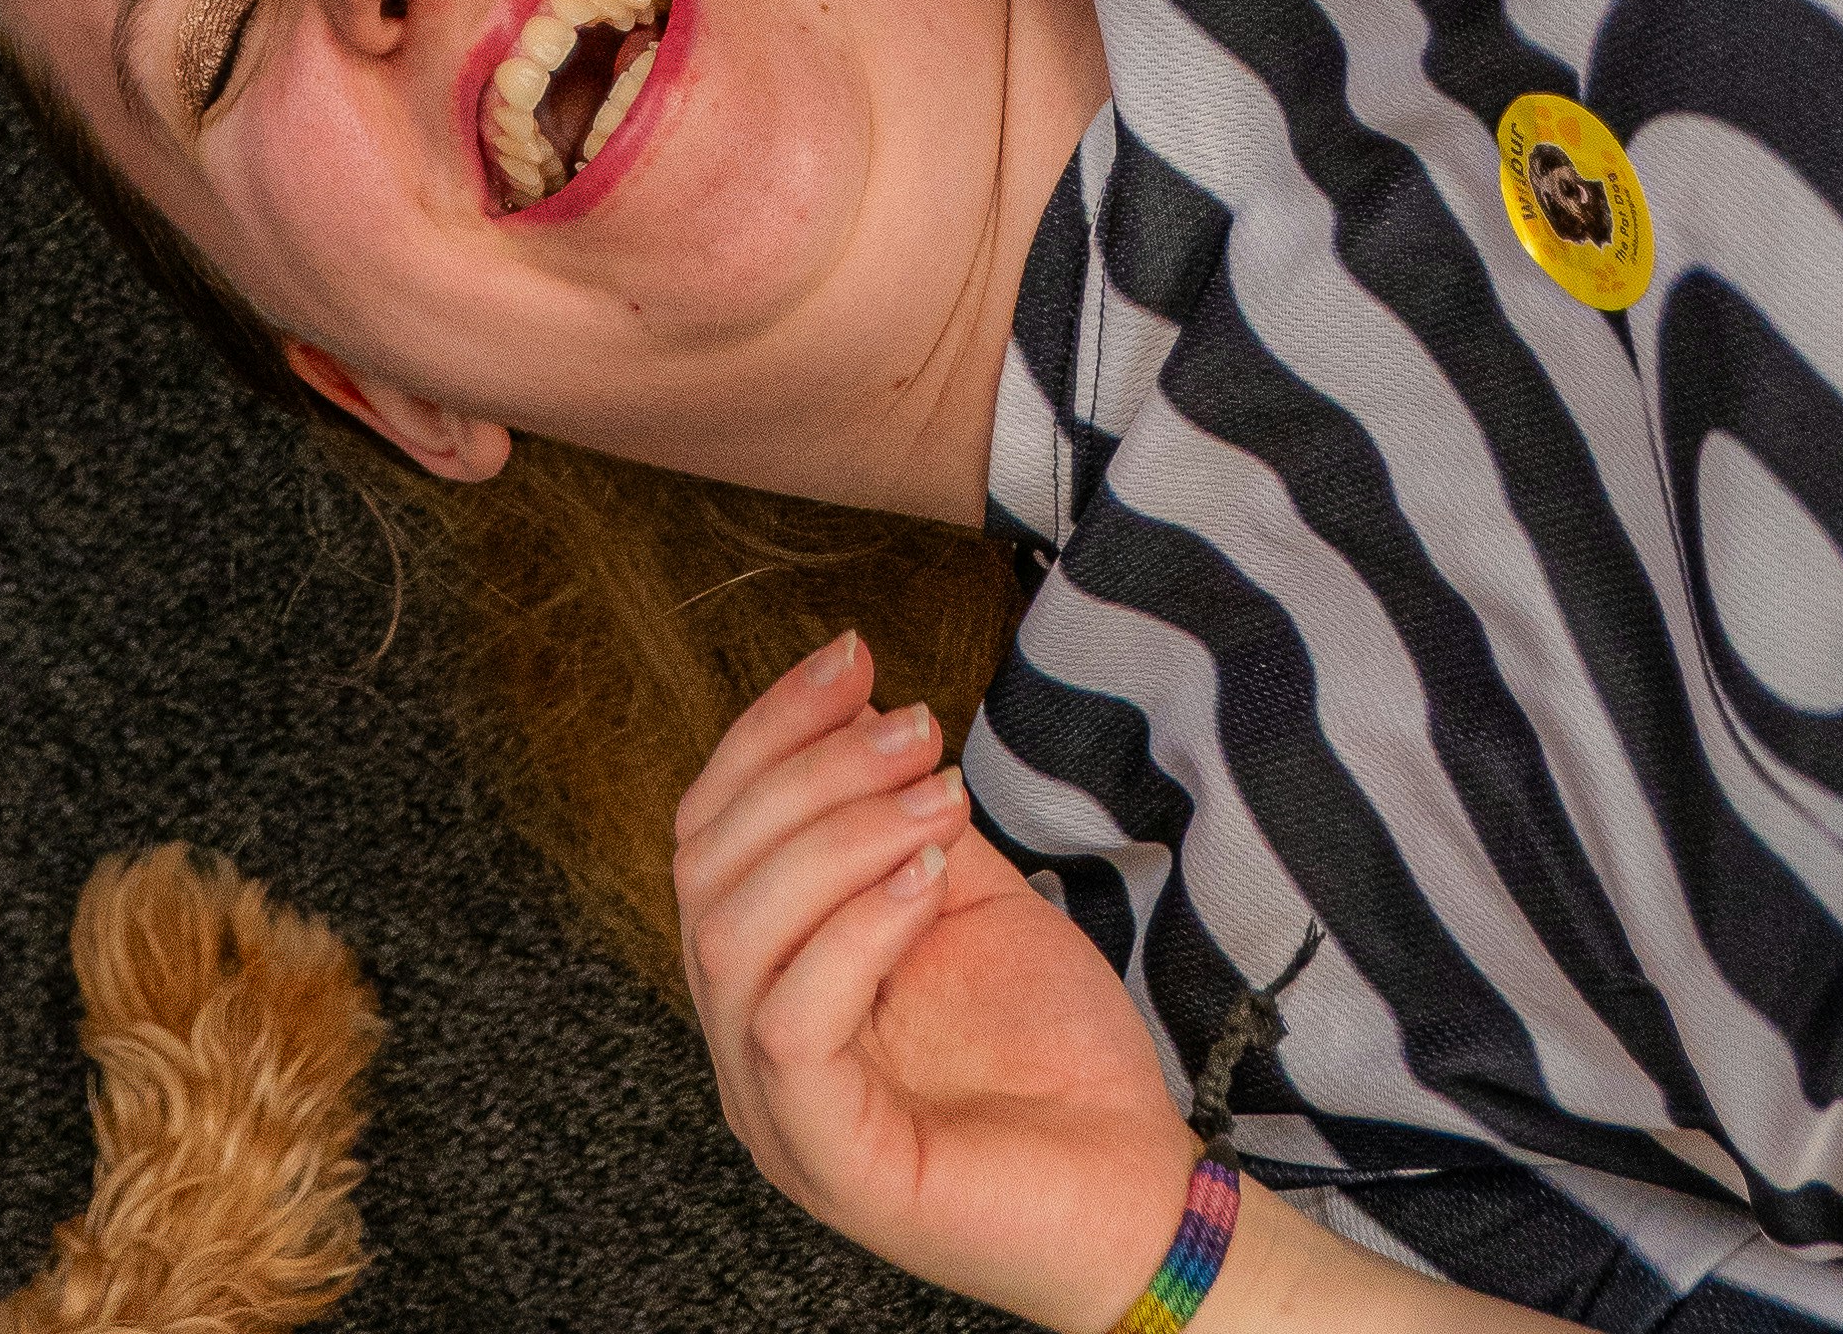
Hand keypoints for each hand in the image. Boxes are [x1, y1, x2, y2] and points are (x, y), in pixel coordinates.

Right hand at [675, 636, 1199, 1331]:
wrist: (1137, 1186)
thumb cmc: (1049, 1051)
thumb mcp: (964, 894)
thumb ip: (900, 814)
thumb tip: (857, 699)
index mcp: (767, 976)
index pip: (708, 832)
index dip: (766, 730)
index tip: (850, 655)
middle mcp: (746, 1046)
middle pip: (705, 871)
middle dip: (808, 769)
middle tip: (917, 729)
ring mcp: (777, 1113)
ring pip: (730, 939)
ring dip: (837, 837)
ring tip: (939, 799)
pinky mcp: (831, 1163)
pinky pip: (789, 1028)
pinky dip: (853, 930)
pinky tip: (928, 883)